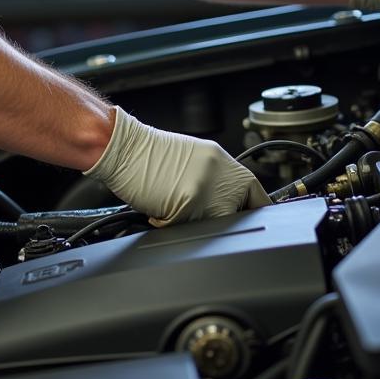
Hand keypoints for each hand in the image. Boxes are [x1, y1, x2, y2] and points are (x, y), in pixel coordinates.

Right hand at [85, 107, 271, 225]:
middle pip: (237, 215)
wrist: (123, 147)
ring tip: (174, 206)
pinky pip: (186, 230)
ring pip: (212, 224)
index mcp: (224, 162)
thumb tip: (230, 205)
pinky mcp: (187, 204)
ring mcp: (205, 190)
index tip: (254, 220)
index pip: (256, 194)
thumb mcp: (194, 161)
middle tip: (194, 211)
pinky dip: (172, 225)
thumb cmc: (150, 154)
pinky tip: (161, 208)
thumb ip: (217, 181)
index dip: (256, 211)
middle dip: (219, 219)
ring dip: (194, 223)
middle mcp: (220, 174)